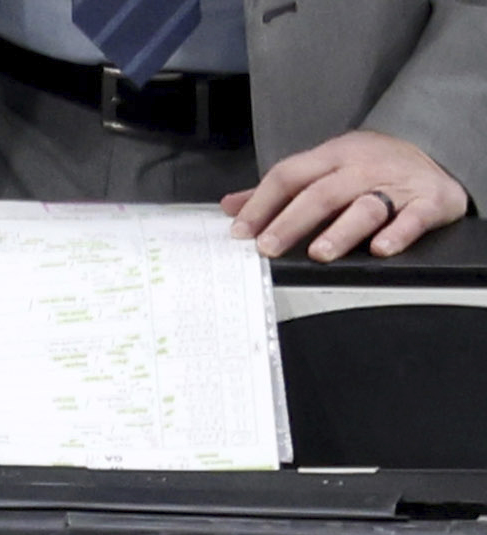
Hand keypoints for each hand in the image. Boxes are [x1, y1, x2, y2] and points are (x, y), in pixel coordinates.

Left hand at [227, 130, 472, 258]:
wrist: (436, 147)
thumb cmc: (371, 165)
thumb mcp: (325, 167)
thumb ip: (280, 190)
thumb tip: (231, 206)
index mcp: (333, 157)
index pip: (289, 176)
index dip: (262, 204)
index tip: (241, 231)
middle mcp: (362, 169)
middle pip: (322, 193)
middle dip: (292, 221)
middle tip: (268, 246)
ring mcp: (396, 185)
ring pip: (366, 206)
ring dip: (341, 231)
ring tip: (320, 253)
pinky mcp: (429, 200)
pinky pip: (415, 216)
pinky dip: (399, 232)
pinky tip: (381, 248)